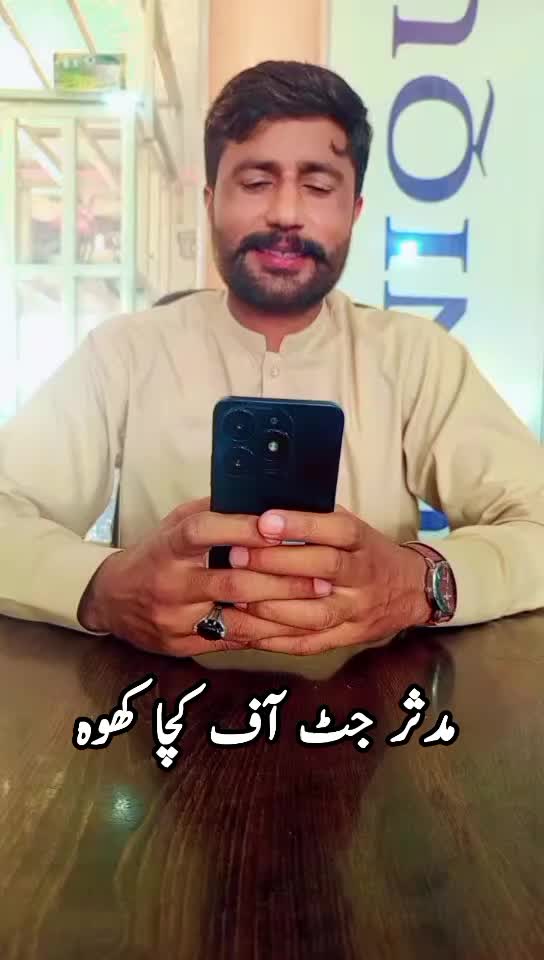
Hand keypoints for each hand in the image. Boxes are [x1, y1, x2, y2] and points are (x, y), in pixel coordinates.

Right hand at [77, 497, 331, 656]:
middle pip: (231, 581)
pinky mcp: (181, 644)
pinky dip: (265, 633)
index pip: (203, 532)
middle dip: (281, 578)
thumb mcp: (174, 524)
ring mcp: (175, 618)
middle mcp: (171, 583)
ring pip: (236, 617)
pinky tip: (294, 627)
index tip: (279, 524)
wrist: (111, 598)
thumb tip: (260, 495)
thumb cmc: (154, 553)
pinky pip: (230, 641)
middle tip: (322, 575)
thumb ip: (212, 512)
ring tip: (317, 601)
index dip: (241, 528)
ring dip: (282, 610)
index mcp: (168, 546)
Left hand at [228, 507, 430, 655]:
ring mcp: (357, 611)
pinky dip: (274, 639)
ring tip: (235, 596)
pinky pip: (308, 643)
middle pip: (324, 568)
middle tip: (235, 555)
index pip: (336, 530)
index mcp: (363, 543)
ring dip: (271, 607)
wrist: (412, 591)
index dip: (300, 525)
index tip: (264, 521)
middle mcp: (363, 577)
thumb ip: (318, 519)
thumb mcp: (353, 528)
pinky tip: (246, 629)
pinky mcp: (347, 638)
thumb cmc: (368, 553)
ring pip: (314, 613)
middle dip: (275, 562)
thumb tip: (265, 506)